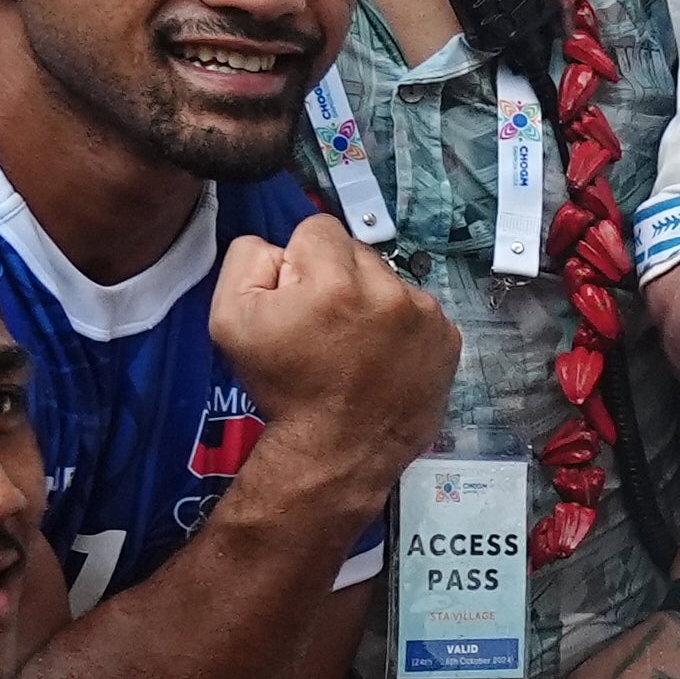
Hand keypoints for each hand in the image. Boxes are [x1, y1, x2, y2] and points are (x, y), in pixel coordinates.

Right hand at [209, 216, 459, 492]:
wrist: (339, 449)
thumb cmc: (284, 388)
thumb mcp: (230, 321)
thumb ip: (247, 262)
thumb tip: (278, 245)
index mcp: (335, 282)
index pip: (317, 229)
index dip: (299, 262)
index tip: (296, 299)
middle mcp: (389, 289)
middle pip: (356, 252)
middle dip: (336, 278)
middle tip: (322, 326)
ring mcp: (427, 313)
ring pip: (389, 280)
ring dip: (370, 301)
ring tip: (353, 345)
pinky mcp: (448, 336)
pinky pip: (419, 310)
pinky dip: (400, 326)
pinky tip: (382, 356)